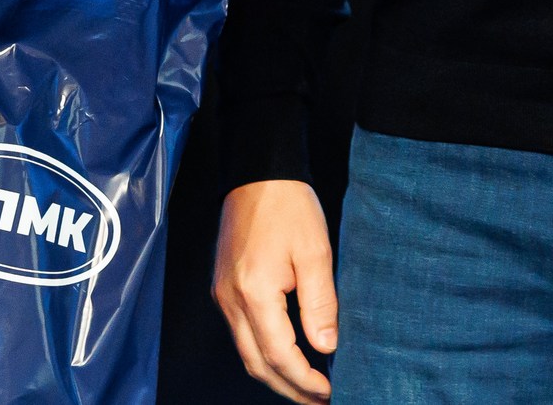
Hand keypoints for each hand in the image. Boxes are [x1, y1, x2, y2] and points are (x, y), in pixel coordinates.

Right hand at [214, 180, 336, 401]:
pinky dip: (264, 353)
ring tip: (308, 384)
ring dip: (275, 374)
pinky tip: (288, 354)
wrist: (258, 171)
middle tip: (320, 399)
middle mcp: (230, 300)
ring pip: (246, 352)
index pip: (278, 356)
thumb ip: (320, 303)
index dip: (304, 381)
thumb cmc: (288, 206)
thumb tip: (326, 347)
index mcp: (253, 293)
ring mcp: (223, 295)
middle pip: (256, 364)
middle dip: (288, 388)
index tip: (329, 392)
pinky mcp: (223, 287)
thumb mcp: (315, 252)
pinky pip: (242, 333)